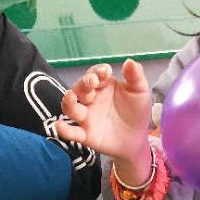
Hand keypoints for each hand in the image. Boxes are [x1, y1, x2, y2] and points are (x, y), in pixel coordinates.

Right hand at [55, 60, 153, 185]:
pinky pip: (72, 132)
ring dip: (69, 102)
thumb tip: (130, 61)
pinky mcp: (85, 135)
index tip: (106, 72)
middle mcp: (90, 99)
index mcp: (103, 85)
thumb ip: (135, 77)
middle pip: (80, 88)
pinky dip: (64, 130)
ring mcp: (86, 117)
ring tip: (70, 96)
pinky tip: (60, 126)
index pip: (95, 74)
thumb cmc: (136, 111)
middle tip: (92, 82)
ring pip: (71, 107)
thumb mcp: (140, 92)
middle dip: (84, 84)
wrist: (137, 138)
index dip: (97, 71)